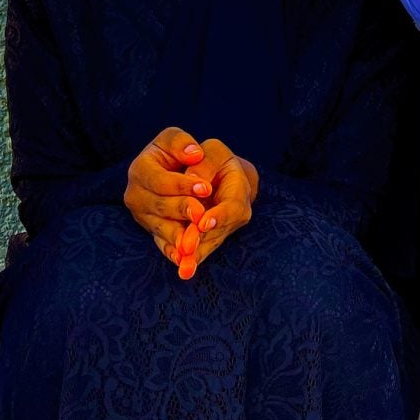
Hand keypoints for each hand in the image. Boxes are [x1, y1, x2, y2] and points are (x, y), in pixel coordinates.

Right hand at [125, 127, 211, 266]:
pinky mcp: (151, 231)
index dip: (182, 184)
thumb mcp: (174, 139)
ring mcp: (142, 216)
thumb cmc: (175, 152)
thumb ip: (181, 143)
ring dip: (178, 235)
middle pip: (159, 206)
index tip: (205, 187)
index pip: (160, 180)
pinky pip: (161, 244)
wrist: (175, 173)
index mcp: (140, 170)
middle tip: (201, 213)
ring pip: (160, 227)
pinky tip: (184, 260)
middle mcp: (135, 195)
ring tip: (193, 242)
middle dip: (182, 209)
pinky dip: (172, 252)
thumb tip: (194, 154)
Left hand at [176, 138, 258, 279]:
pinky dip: (190, 259)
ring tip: (183, 268)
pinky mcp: (209, 238)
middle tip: (187, 249)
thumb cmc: (212, 158)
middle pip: (219, 230)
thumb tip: (193, 179)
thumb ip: (204, 163)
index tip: (202, 223)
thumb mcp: (212, 151)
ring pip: (209, 244)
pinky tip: (180, 268)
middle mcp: (235, 213)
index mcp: (239, 188)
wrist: (216, 174)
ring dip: (196, 256)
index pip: (233, 206)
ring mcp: (223, 228)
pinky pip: (201, 250)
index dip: (219, 215)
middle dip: (202, 240)